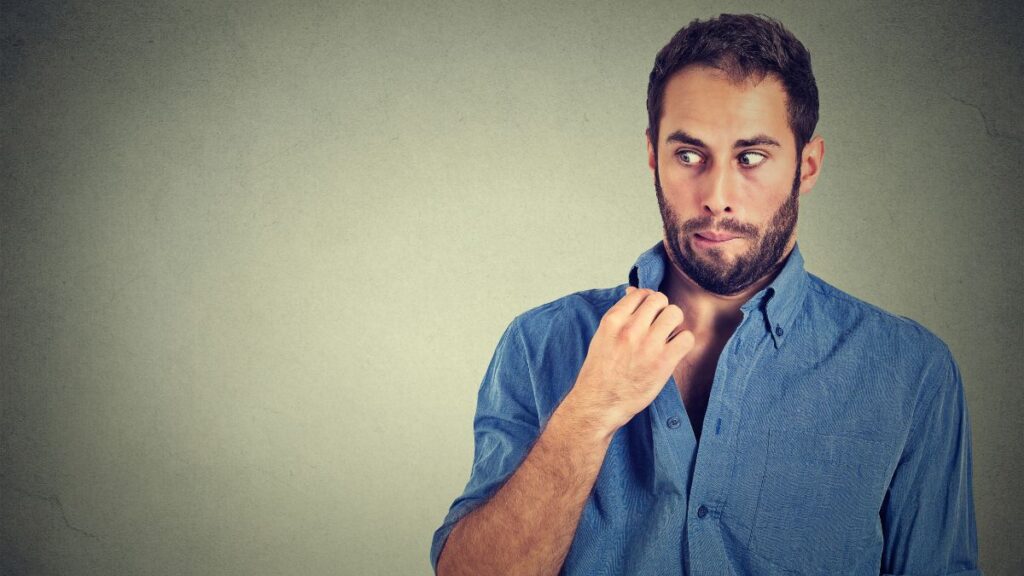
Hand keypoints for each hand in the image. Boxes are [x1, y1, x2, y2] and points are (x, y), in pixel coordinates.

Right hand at [561, 287, 695, 435]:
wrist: (598, 404)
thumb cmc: (600, 372)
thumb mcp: (602, 337)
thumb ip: (620, 315)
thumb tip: (633, 291)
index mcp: (612, 320)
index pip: (640, 293)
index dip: (648, 300)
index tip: (649, 312)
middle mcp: (630, 329)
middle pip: (659, 299)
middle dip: (662, 309)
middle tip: (659, 325)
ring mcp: (647, 345)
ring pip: (675, 313)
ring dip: (674, 323)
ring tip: (667, 337)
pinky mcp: (663, 362)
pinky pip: (686, 338)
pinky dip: (683, 342)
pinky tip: (673, 350)